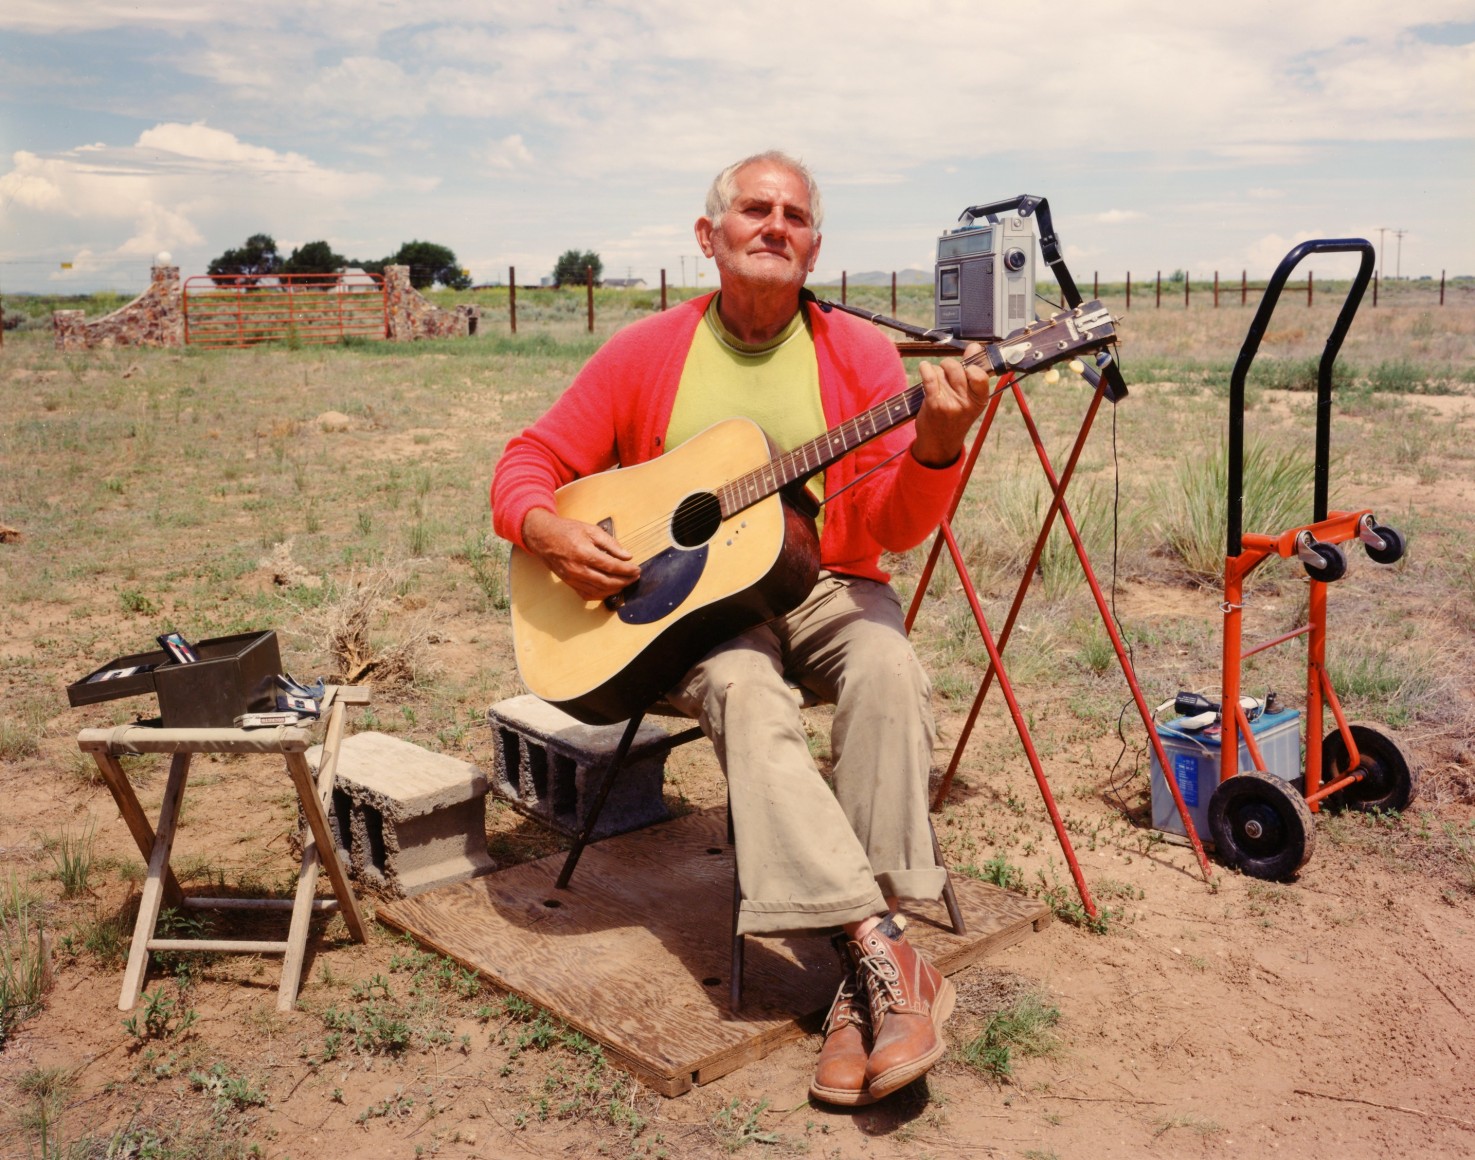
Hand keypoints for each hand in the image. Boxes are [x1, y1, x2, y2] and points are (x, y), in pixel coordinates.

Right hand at [522, 507, 640, 601]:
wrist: (543, 537)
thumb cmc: (567, 531)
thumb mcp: (591, 529)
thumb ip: (610, 543)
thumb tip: (627, 556)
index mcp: (584, 553)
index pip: (612, 566)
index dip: (627, 570)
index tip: (637, 569)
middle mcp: (578, 569)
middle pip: (608, 582)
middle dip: (625, 581)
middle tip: (634, 577)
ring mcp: (572, 578)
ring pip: (599, 591)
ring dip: (615, 589)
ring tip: (625, 583)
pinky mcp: (569, 583)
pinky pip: (588, 595)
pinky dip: (601, 595)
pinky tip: (610, 589)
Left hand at [910, 343, 991, 467]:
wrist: (939, 443)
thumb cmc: (955, 417)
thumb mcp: (970, 399)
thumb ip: (973, 371)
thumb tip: (975, 347)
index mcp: (980, 400)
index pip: (980, 373)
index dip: (970, 366)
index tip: (966, 369)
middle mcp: (967, 402)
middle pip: (956, 368)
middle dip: (949, 366)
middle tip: (946, 375)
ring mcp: (950, 403)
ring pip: (941, 371)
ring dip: (936, 372)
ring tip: (937, 385)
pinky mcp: (934, 404)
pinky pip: (930, 377)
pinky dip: (925, 369)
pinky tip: (924, 367)